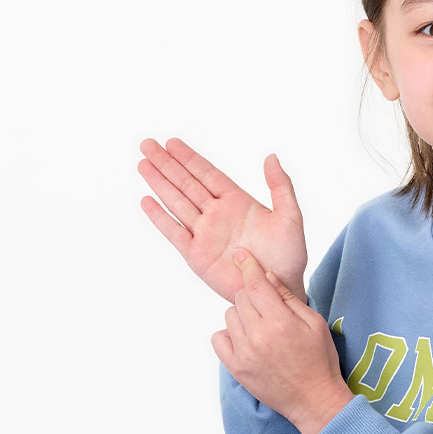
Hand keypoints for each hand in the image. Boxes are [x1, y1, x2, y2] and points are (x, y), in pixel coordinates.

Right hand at [138, 137, 307, 304]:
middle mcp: (217, 215)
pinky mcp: (197, 255)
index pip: (207, 174)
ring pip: (177, 203)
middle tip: (147, 145)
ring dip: (159, 184)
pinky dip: (160, 218)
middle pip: (186, 183)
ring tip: (142, 165)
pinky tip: (147, 201)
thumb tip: (270, 157)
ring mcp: (205, 234)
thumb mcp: (291, 217)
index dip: (188, 158)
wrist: (278, 290)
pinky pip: (174, 233)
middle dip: (166, 164)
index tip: (171, 143)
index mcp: (237, 202)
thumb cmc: (289, 257)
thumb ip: (280, 186)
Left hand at [212, 248, 353, 433]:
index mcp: (280, 322)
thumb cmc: (319, 360)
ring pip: (229, 316)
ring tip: (260, 328)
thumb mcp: (314, 323)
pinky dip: (229, 335)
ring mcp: (244, 354)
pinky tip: (245, 340)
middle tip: (268, 309)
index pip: (256, 284)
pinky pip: (218, 339)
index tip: (241, 255)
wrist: (314, 400)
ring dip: (242, 316)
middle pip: (241, 298)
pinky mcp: (236, 369)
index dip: (248, 266)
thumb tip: (268, 275)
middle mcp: (258, 336)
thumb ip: (289, 298)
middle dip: (252, 296)